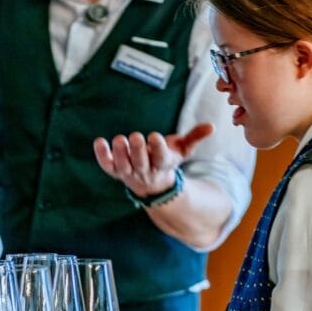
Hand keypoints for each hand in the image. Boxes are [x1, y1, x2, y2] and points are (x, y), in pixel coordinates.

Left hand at [93, 124, 214, 197]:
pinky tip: (99, 142)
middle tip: (135, 136)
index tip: (154, 136)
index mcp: (162, 164)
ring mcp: (129, 172)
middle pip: (140, 162)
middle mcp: (144, 170)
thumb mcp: (183, 150)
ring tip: (118, 139)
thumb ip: (195, 137)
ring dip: (119, 154)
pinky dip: (102, 156)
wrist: (152, 184)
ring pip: (123, 166)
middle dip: (138, 150)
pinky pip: (107, 165)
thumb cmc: (167, 160)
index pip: (160, 157)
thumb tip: (212, 126)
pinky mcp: (115, 171)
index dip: (157, 147)